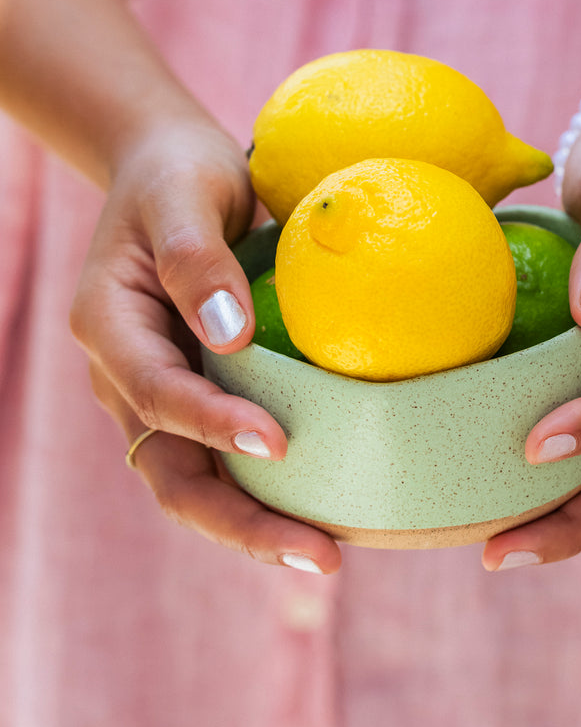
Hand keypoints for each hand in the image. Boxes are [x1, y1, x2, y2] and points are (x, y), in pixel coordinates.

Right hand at [70, 117, 341, 572]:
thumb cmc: (177, 174)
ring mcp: (163, 391)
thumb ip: (196, 261)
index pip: (156, 393)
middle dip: (239, 521)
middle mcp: (128, 374)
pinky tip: (323, 508)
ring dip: (255, 524)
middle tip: (318, 555)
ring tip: (325, 554)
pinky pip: (222, 456)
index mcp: (110, 326)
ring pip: (195, 480)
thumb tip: (230, 336)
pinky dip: (265, 490)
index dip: (211, 425)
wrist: (168, 171)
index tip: (277, 445)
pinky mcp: (199, 392)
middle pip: (170, 470)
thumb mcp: (184, 195)